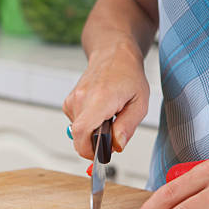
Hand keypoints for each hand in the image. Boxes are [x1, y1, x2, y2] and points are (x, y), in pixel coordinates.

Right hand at [63, 36, 149, 158]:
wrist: (113, 55)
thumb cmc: (128, 75)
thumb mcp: (139, 103)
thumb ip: (127, 127)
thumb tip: (116, 146)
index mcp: (99, 99)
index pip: (81, 133)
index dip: (88, 150)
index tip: (101, 154)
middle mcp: (80, 99)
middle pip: (79, 137)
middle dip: (95, 142)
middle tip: (113, 132)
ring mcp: (72, 100)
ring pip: (78, 132)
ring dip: (93, 132)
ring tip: (108, 116)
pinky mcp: (68, 102)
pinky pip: (76, 124)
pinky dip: (88, 124)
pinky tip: (99, 111)